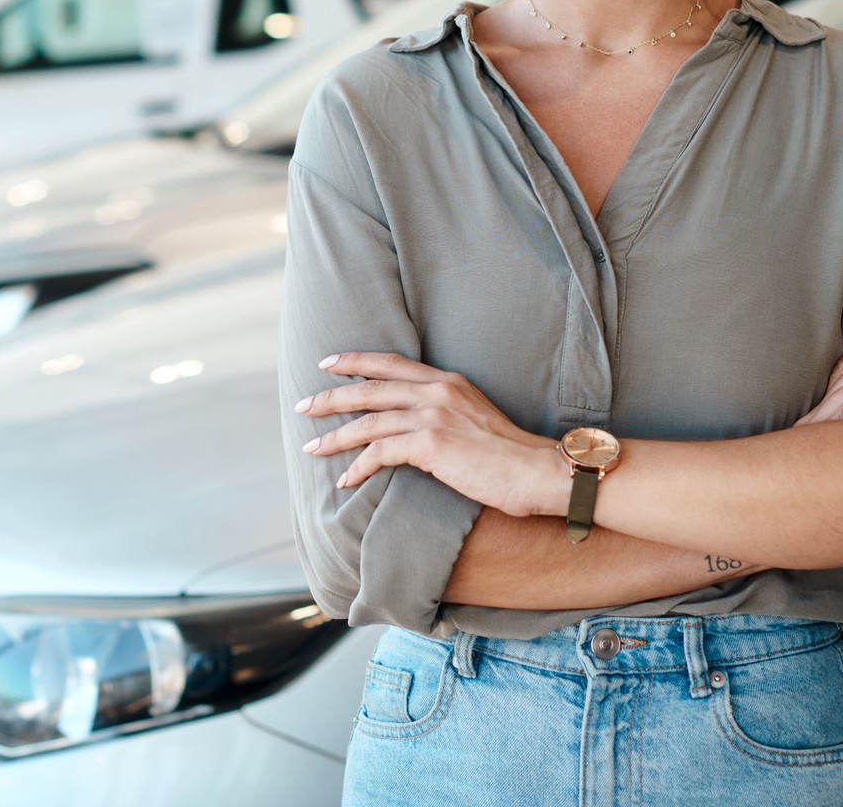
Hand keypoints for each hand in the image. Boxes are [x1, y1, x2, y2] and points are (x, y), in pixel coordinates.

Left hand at [296, 351, 558, 516]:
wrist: (539, 471)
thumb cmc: (511, 456)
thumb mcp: (476, 418)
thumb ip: (446, 413)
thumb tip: (417, 427)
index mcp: (447, 381)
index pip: (390, 363)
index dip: (355, 361)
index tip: (328, 364)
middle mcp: (437, 392)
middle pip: (369, 388)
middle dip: (330, 398)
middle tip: (303, 406)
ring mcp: (433, 416)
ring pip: (368, 421)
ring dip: (334, 437)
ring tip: (311, 448)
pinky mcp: (431, 445)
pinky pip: (380, 454)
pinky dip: (358, 467)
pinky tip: (345, 480)